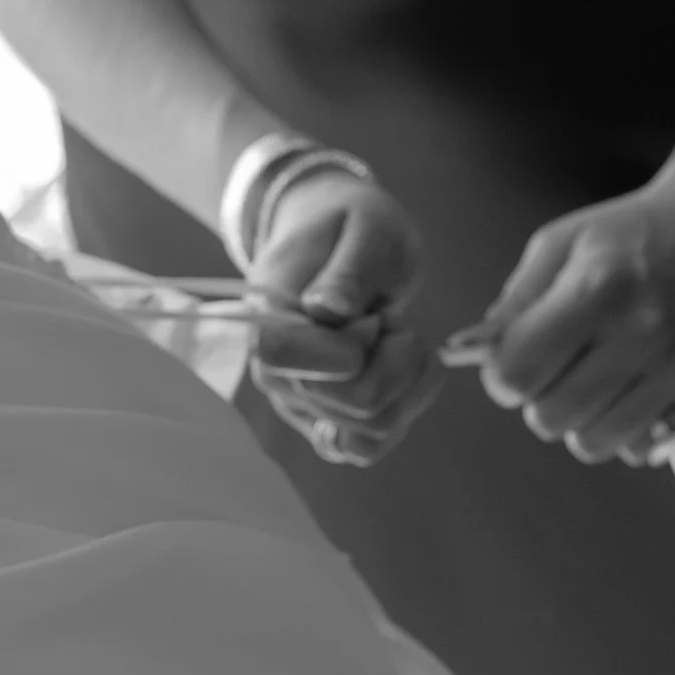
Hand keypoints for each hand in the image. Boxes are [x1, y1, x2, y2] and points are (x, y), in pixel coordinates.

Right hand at [243, 159, 436, 468]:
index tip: (369, 312)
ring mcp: (298, 403)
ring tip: (396, 340)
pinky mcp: (325, 420)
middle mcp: (273, 372)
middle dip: (397, 362)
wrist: (340, 238)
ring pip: (369, 436)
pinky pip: (367, 448)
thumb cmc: (351, 225)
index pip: (297, 365)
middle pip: (353, 405)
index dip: (352, 348)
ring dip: (407, 387)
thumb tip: (327, 309)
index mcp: (267, 319)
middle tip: (390, 320)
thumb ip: (347, 270)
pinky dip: (403, 412)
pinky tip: (406, 373)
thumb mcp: (364, 228)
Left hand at [459, 167, 674, 464]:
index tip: (515, 357)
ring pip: (595, 444)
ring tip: (594, 378)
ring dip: (580, 419)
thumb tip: (462, 353)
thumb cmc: (630, 234)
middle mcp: (647, 335)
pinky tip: (632, 389)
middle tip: (557, 364)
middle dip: (539, 396)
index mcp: (599, 290)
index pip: (517, 374)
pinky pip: (643, 449)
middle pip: (550, 418)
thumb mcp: (559, 247)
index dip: (501, 374)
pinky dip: (626, 430)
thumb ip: (512, 305)